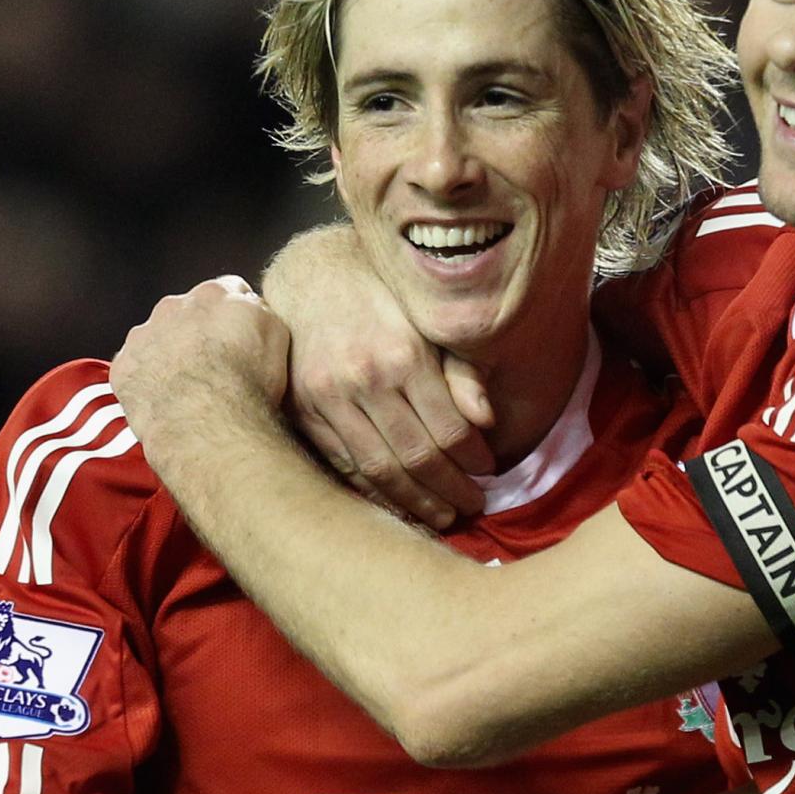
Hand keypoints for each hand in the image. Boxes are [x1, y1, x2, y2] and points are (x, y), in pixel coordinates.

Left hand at [111, 277, 291, 456]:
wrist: (208, 422)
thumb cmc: (246, 384)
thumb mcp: (277, 336)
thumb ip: (260, 313)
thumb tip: (251, 311)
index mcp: (214, 295)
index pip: (227, 291)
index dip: (235, 317)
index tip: (240, 339)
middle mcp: (174, 307)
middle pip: (186, 313)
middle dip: (198, 334)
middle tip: (215, 367)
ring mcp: (144, 336)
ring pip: (156, 339)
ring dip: (169, 356)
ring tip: (189, 389)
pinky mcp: (124, 367)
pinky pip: (133, 370)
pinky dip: (147, 382)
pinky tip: (166, 401)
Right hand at [261, 224, 496, 529]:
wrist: (311, 277)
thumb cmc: (383, 297)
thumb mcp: (428, 320)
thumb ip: (460, 371)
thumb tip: (487, 422)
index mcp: (403, 354)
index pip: (449, 429)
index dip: (474, 460)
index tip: (490, 471)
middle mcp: (363, 379)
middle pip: (417, 457)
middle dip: (451, 490)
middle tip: (474, 506)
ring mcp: (328, 399)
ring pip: (379, 470)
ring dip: (415, 502)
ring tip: (443, 516)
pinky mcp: (304, 411)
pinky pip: (344, 465)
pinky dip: (374, 492)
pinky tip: (399, 503)